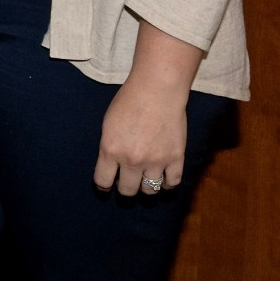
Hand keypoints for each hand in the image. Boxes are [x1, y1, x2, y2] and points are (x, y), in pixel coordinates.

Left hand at [94, 20, 204, 195]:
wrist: (157, 90)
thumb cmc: (129, 101)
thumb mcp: (108, 124)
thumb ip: (109, 147)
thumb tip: (110, 165)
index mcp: (110, 150)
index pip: (103, 182)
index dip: (104, 186)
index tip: (107, 185)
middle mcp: (132, 160)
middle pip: (127, 191)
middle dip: (126, 188)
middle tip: (128, 182)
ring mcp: (155, 161)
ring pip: (150, 191)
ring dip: (146, 188)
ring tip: (146, 180)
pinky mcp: (176, 158)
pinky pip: (172, 183)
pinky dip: (167, 184)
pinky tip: (163, 179)